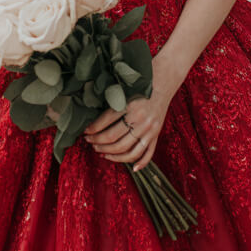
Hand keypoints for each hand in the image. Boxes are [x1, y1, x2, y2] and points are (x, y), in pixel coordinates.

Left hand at [81, 57, 178, 172]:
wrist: (164, 81)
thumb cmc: (142, 82)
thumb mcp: (125, 88)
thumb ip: (112, 102)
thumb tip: (93, 117)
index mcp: (129, 105)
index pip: (104, 122)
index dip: (92, 129)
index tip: (85, 132)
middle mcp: (139, 119)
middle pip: (113, 138)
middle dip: (98, 142)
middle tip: (90, 142)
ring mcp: (149, 129)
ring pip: (127, 150)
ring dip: (111, 154)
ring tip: (101, 152)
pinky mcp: (156, 134)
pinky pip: (147, 154)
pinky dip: (140, 163)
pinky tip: (132, 168)